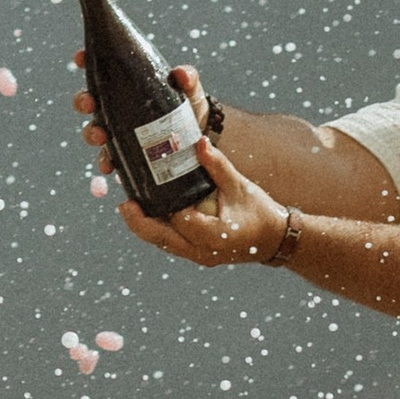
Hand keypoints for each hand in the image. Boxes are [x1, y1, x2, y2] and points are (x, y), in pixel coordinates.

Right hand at [72, 55, 206, 170]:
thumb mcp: (190, 94)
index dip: (86, 62)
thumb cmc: (187, 113)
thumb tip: (180, 73)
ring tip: (101, 136)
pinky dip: (105, 162)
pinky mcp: (124, 156)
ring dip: (91, 133)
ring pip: (93, 130)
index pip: (101, 71)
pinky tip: (110, 165)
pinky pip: (108, 159)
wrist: (196, 145)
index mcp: (127, 87)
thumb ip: (188, 80)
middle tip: (90, 103)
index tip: (80, 58)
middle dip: (83, 101)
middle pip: (88, 101)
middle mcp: (116, 109)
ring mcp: (117, 133)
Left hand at [118, 126, 291, 268]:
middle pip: (162, 239)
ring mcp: (200, 256)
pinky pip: (172, 245)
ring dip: (145, 227)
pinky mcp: (198, 255)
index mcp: (215, 235)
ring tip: (130, 207)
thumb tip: (199, 141)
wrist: (275, 240)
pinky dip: (158, 231)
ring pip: (164, 245)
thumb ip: (218, 166)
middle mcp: (204, 251)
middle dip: (139, 222)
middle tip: (124, 203)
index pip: (180, 220)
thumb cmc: (261, 212)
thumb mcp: (241, 186)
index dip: (163, 205)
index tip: (145, 186)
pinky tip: (148, 215)